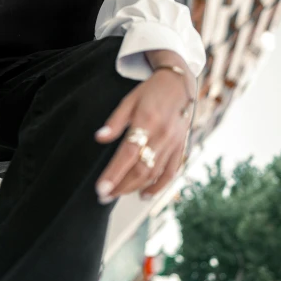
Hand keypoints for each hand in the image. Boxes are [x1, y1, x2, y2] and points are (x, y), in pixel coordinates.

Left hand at [94, 67, 192, 202]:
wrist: (179, 83)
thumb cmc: (150, 91)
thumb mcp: (129, 100)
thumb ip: (115, 121)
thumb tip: (99, 138)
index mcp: (147, 121)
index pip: (128, 153)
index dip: (114, 173)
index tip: (101, 189)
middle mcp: (162, 134)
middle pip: (141, 168)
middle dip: (121, 186)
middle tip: (103, 196)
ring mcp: (174, 142)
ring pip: (154, 172)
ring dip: (134, 187)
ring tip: (117, 194)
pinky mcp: (181, 147)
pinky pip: (171, 171)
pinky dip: (158, 186)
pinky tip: (144, 194)